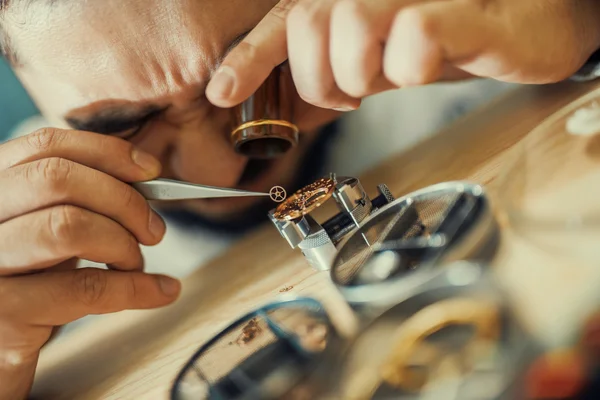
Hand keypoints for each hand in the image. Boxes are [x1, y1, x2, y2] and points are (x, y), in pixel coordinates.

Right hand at [0, 128, 180, 398]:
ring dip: (123, 244)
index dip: (107, 152)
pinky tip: (159, 291)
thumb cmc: (29, 280)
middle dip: (123, 200)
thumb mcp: (46, 228)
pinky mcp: (3, 313)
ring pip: (69, 227)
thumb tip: (144, 176)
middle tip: (153, 229)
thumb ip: (80, 200)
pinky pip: (85, 289)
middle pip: (58, 179)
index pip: (46, 146)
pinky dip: (137, 289)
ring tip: (137, 263)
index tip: (151, 170)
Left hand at [206, 0, 599, 111]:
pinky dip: (411, 64)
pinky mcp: (464, 10)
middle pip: (310, 27)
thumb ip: (332, 73)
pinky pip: (415, 34)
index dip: (250, 57)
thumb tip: (285, 107)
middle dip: (322, 79)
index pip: (286, 21)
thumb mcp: (377, 61)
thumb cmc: (447, 38)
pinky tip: (429, 61)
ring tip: (394, 77)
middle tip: (354, 92)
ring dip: (366, 74)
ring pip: (353, 27)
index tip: (223, 91)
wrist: (527, 21)